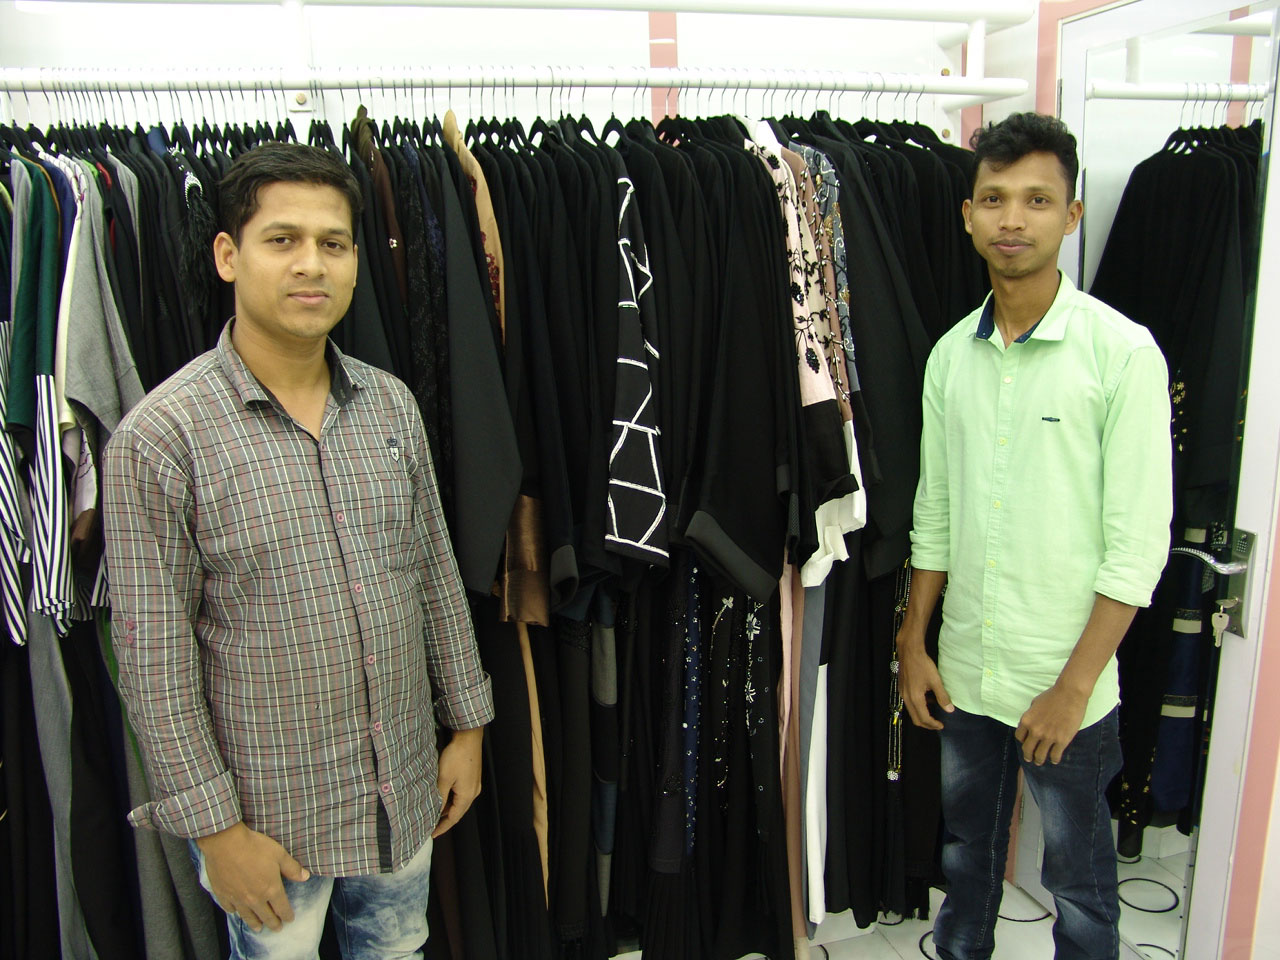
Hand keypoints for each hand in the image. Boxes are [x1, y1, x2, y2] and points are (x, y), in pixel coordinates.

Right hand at [195, 823, 309, 932]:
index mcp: (271, 889)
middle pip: (266, 916)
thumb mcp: (279, 854)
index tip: (290, 919)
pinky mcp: (223, 894)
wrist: (226, 844)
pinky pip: (230, 908)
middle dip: (273, 923)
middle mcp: (255, 898)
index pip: (282, 907)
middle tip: (277, 928)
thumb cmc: (255, 847)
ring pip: (248, 916)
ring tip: (258, 929)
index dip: (287, 915)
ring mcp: (238, 898)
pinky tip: (236, 912)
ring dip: (254, 923)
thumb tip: (306, 877)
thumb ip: (292, 868)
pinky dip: (234, 912)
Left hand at [432, 727, 483, 837]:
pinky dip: (452, 799)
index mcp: (467, 796)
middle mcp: (473, 792)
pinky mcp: (472, 777)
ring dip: (448, 809)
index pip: (453, 818)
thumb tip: (435, 810)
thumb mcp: (444, 778)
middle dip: (445, 820)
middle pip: (458, 812)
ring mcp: (474, 784)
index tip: (432, 834)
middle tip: (431, 825)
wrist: (468, 737)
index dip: (442, 827)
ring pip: (459, 803)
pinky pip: (461, 794)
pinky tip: (443, 796)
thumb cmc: (457, 756)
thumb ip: (440, 796)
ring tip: (434, 812)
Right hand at [898, 633, 953, 730]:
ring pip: (912, 711)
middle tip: (937, 724)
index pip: (924, 718)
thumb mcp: (935, 681)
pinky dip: (919, 706)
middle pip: (915, 718)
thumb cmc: (923, 665)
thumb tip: (950, 710)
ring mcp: (903, 693)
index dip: (933, 724)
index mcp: (915, 698)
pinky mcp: (903, 688)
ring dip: (923, 715)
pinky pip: (910, 703)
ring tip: (934, 712)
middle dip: (927, 724)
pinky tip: (928, 699)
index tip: (942, 725)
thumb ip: (942, 696)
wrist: (909, 651)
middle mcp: (906, 698)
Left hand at [1015, 684, 1088, 764]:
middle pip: (1027, 749)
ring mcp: (1048, 737)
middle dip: (1028, 755)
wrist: (1070, 694)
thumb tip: (1030, 724)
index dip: (1022, 741)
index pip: (1019, 737)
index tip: (1026, 743)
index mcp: (1026, 720)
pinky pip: (1055, 755)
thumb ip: (1031, 715)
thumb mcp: (1035, 703)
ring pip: (1040, 756)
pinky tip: (1054, 760)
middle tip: (1030, 759)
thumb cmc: (1053, 696)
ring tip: (1040, 761)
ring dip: (1039, 760)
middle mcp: (1035, 731)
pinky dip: (1054, 759)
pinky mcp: (1062, 740)